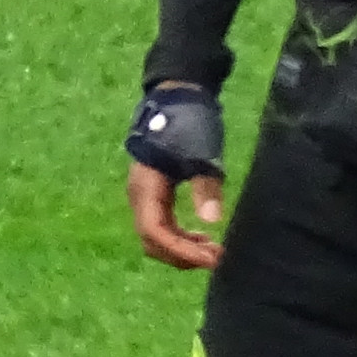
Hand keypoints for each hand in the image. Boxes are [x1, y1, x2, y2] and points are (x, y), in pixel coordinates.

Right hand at [123, 80, 226, 267]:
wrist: (179, 96)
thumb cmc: (189, 122)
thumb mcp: (202, 153)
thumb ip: (205, 186)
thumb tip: (212, 220)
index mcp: (146, 187)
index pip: (155, 232)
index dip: (181, 251)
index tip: (211, 259)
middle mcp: (140, 196)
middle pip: (153, 242)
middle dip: (182, 255)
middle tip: (216, 259)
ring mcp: (146, 195)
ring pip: (157, 237)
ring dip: (183, 249)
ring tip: (214, 252)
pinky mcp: (156, 193)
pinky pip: (164, 226)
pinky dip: (182, 237)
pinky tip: (204, 238)